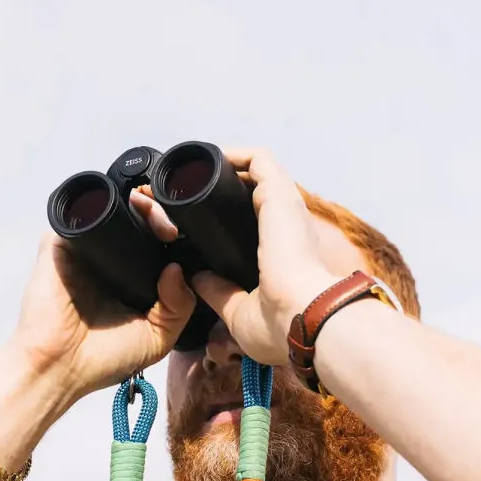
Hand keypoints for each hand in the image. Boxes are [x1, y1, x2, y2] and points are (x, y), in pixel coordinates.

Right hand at [10, 196, 194, 400]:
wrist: (59, 368)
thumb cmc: (105, 358)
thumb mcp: (158, 337)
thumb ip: (179, 305)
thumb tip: (176, 268)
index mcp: (134, 277)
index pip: (159, 242)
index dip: (176, 231)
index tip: (187, 235)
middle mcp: (111, 258)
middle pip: (139, 219)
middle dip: (160, 211)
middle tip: (170, 224)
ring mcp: (85, 248)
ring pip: (113, 209)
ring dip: (136, 203)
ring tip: (153, 212)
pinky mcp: (60, 242)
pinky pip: (81, 211)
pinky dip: (101, 204)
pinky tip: (125, 212)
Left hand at [190, 147, 338, 365]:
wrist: (302, 319)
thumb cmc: (282, 325)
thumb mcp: (240, 313)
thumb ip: (219, 292)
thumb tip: (198, 278)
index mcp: (282, 254)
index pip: (254, 223)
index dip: (224, 217)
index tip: (188, 219)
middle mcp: (287, 226)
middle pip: (251, 194)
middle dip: (216, 189)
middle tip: (178, 195)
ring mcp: (285, 207)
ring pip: (254, 172)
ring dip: (221, 168)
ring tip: (188, 174)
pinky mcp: (279, 192)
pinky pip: (257, 159)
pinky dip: (233, 154)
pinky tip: (206, 161)